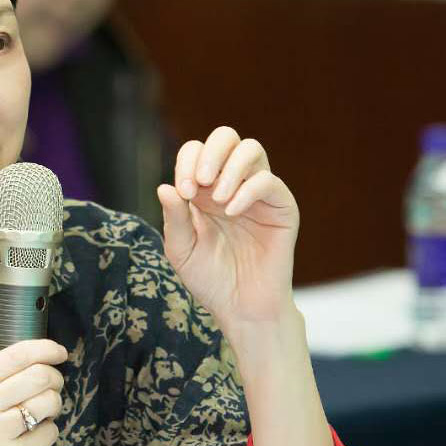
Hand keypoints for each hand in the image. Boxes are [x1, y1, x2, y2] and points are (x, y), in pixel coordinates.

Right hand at [0, 339, 64, 445]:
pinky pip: (48, 433)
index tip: (58, 352)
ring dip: (54, 405)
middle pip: (39, 375)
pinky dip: (48, 432)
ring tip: (43, 414)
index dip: (45, 349)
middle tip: (52, 387)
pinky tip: (33, 437)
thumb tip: (5, 360)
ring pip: (48, 403)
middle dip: (54, 378)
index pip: (14, 355)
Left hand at [156, 126, 299, 328]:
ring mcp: (259, 193)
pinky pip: (268, 181)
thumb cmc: (211, 279)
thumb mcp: (182, 250)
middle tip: (199, 181)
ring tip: (218, 199)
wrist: (241, 308)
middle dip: (210, 152)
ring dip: (230, 167)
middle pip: (227, 137)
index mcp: (205, 189)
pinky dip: (247, 191)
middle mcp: (232, 184)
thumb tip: (164, 187)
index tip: (184, 191)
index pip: (196, 151)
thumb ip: (174, 218)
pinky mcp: (281, 207)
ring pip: (251, 150)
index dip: (187, 162)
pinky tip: (232, 212)